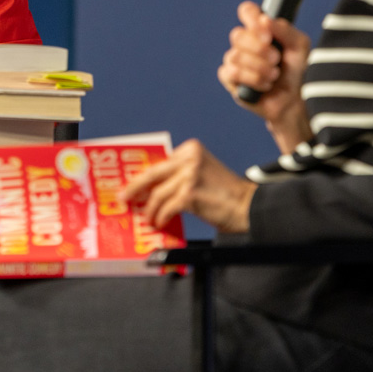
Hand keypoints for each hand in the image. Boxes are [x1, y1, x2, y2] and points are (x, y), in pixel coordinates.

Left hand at [119, 139, 255, 232]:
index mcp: (191, 149)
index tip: (131, 183)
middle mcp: (190, 158)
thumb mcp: (202, 172)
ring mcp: (189, 175)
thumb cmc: (224, 193)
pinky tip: (160, 222)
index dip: (142, 174)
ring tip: (147, 217)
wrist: (247, 206)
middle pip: (152, 173)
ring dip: (150, 209)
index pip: (160, 162)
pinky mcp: (190, 194)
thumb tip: (152, 185)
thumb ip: (180, 173)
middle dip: (135, 187)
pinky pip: (166, 207)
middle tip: (125, 198)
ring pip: (158, 194)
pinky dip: (161, 216)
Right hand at [218, 1, 312, 152]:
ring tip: (274, 75)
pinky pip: (231, 72)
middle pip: (237, 35)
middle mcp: (245, 44)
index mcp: (261, 31)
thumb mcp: (299, 46)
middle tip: (276, 58)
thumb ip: (284, 29)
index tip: (265, 29)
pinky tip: (265, 85)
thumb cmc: (299, 72)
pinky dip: (252, 79)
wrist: (298, 101)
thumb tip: (263, 19)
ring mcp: (235, 61)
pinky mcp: (230, 80)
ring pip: (235, 56)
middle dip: (259, 48)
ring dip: (259, 67)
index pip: (247, 12)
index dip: (251, 16)